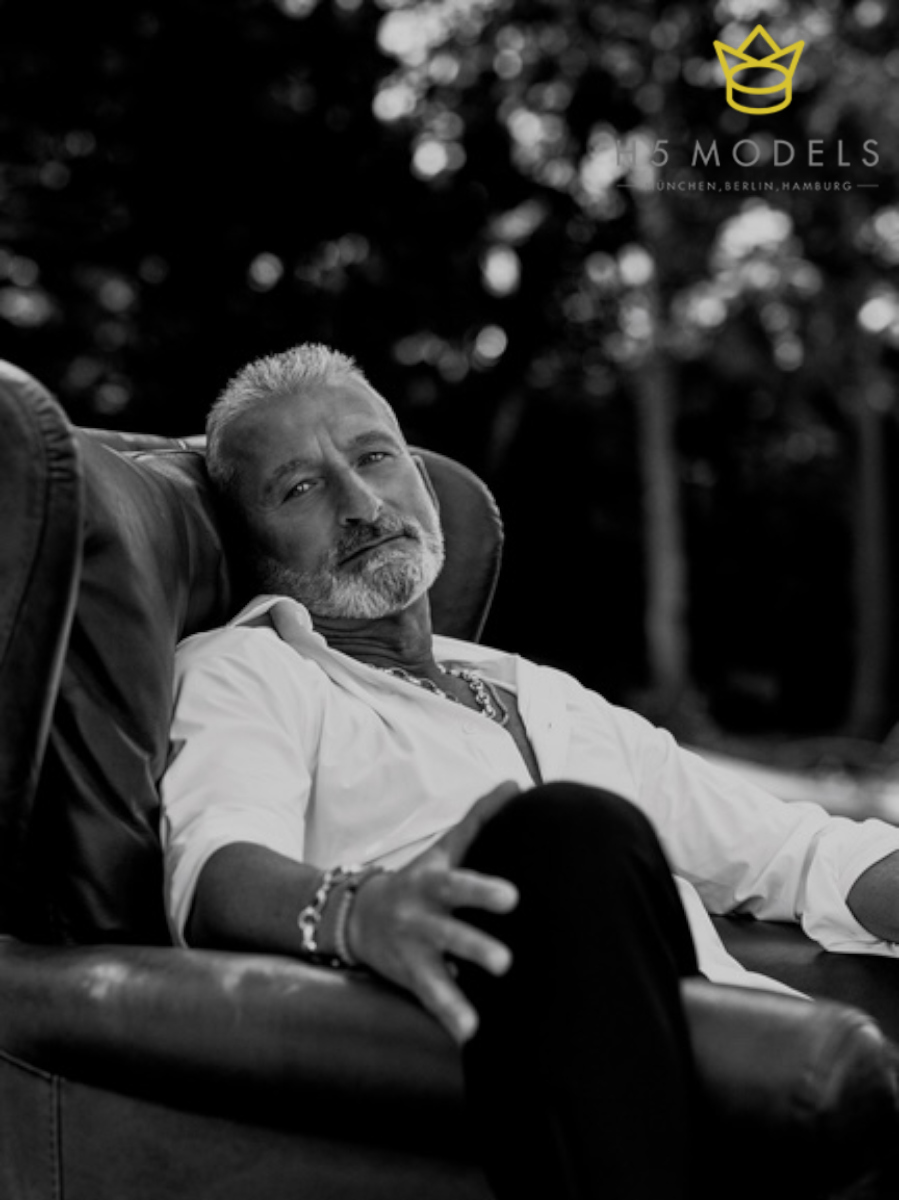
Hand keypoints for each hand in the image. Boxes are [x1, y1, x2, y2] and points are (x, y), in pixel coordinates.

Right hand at [347, 781, 520, 1043]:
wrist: (358, 914)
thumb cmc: (418, 880)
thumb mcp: (443, 849)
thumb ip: (479, 818)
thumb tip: (515, 783)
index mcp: (432, 884)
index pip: (458, 885)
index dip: (482, 891)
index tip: (513, 897)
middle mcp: (420, 919)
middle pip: (447, 933)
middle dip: (473, 947)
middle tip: (506, 962)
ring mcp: (413, 952)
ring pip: (434, 975)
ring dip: (455, 997)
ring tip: (476, 1022)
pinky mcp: (411, 979)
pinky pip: (429, 1001)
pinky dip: (448, 1019)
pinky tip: (469, 1036)